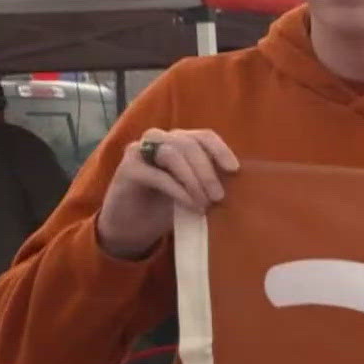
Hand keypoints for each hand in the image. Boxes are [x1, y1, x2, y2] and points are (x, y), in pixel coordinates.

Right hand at [95, 128, 239, 259]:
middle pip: (188, 144)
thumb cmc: (166, 206)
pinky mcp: (127, 169)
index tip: (234, 170)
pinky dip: (178, 190)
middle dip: (207, 171)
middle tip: (218, 196)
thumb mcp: (193, 190)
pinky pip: (158, 175)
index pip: (203, 136)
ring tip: (205, 203)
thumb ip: (208, 179)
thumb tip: (236, 180)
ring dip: (194, 180)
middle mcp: (158, 139)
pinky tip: (191, 205)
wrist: (132, 227)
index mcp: (178, 141)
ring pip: (173, 154)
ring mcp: (139, 151)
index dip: (220, 150)